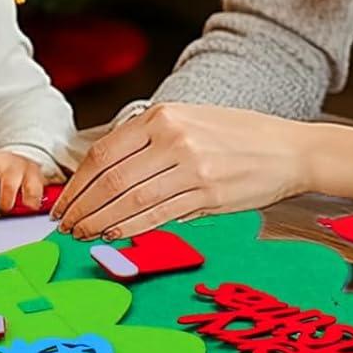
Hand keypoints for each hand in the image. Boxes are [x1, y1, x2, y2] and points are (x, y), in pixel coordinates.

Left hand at [0, 148, 46, 215]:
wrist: (13, 153)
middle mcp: (8, 164)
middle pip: (8, 191)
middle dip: (2, 206)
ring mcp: (25, 170)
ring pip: (27, 194)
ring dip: (19, 207)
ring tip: (13, 210)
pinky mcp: (38, 176)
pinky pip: (39, 196)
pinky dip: (33, 205)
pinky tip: (26, 208)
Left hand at [50, 103, 310, 240]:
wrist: (289, 149)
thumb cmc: (238, 135)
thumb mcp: (190, 120)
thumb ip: (150, 141)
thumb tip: (106, 176)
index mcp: (164, 116)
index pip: (104, 152)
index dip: (77, 182)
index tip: (63, 202)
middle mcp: (174, 139)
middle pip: (111, 179)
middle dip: (82, 207)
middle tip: (65, 225)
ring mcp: (192, 167)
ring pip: (131, 200)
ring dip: (101, 222)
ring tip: (83, 234)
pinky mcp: (209, 195)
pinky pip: (159, 216)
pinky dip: (131, 229)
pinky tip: (114, 236)